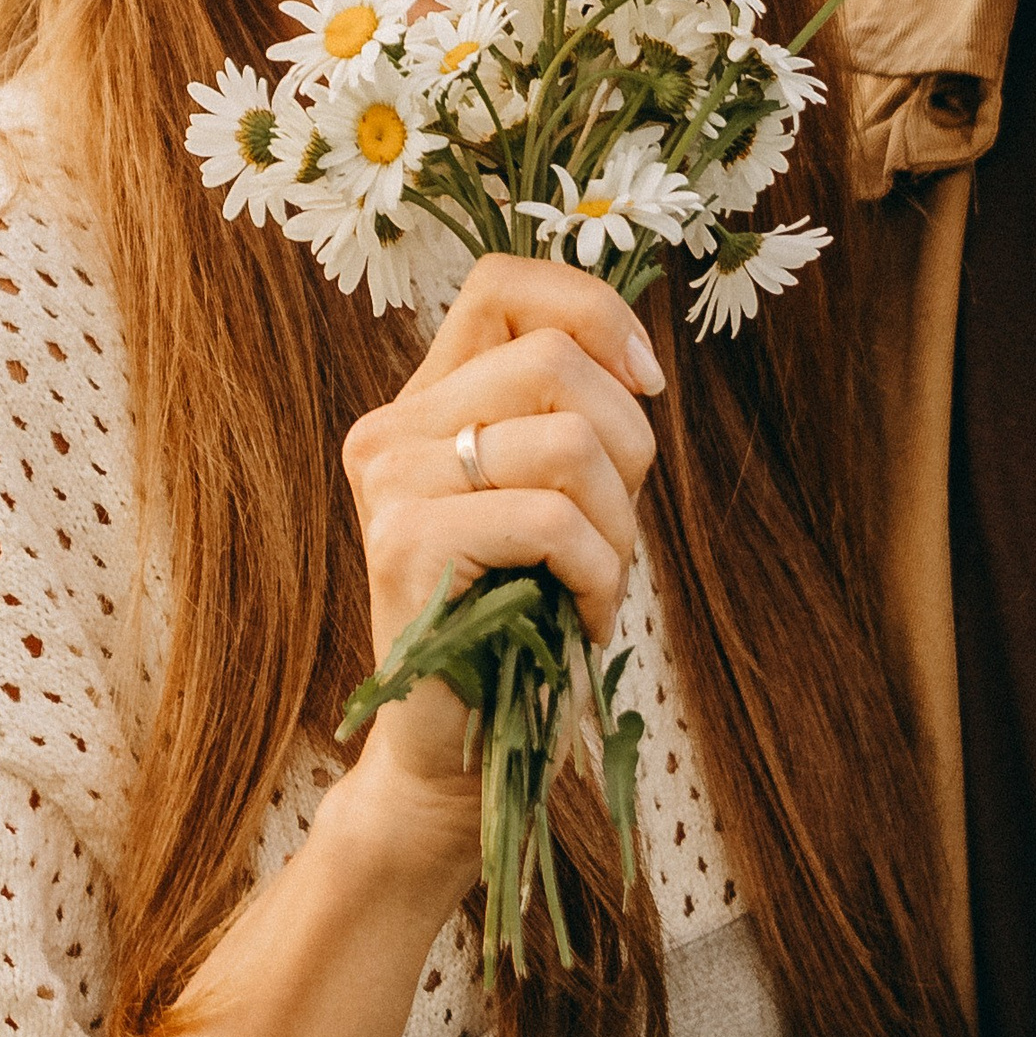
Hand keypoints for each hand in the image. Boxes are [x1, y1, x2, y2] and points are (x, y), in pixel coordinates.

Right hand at [337, 257, 665, 824]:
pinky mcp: (404, 545)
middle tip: (617, 531)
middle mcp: (391, 428)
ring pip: (566, 440)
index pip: (504, 284)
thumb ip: (575, 418)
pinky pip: (549, 520)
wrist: (461, 752)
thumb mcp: (561, 495)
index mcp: (426, 403)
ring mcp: (389, 484)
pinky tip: (579, 619)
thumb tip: (636, 359)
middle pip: (554, 360)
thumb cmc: (525, 622)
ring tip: (594, 584)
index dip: (594, 312)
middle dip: (629, 447)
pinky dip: (596, 574)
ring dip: (617, 526)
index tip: (646, 385)